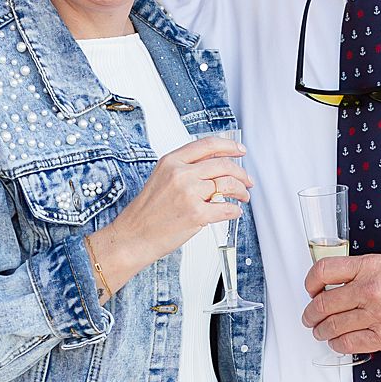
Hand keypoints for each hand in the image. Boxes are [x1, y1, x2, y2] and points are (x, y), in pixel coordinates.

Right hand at [88, 136, 248, 290]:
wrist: (133, 236)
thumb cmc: (146, 213)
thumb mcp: (161, 179)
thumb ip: (185, 170)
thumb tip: (214, 167)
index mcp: (171, 162)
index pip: (207, 145)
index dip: (229, 146)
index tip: (240, 150)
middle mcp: (180, 174)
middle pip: (223, 165)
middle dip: (241, 173)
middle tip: (247, 180)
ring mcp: (189, 193)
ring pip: (228, 185)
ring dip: (241, 191)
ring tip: (242, 197)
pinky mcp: (197, 214)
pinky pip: (227, 208)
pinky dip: (235, 211)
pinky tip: (233, 212)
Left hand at [302, 256, 380, 354]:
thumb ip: (358, 272)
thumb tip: (330, 284)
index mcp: (368, 268)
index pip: (323, 271)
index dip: (310, 282)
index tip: (310, 291)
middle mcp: (370, 291)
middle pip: (323, 304)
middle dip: (311, 314)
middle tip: (309, 318)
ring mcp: (377, 316)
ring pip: (333, 326)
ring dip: (321, 331)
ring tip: (320, 331)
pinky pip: (349, 343)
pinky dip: (338, 344)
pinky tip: (337, 341)